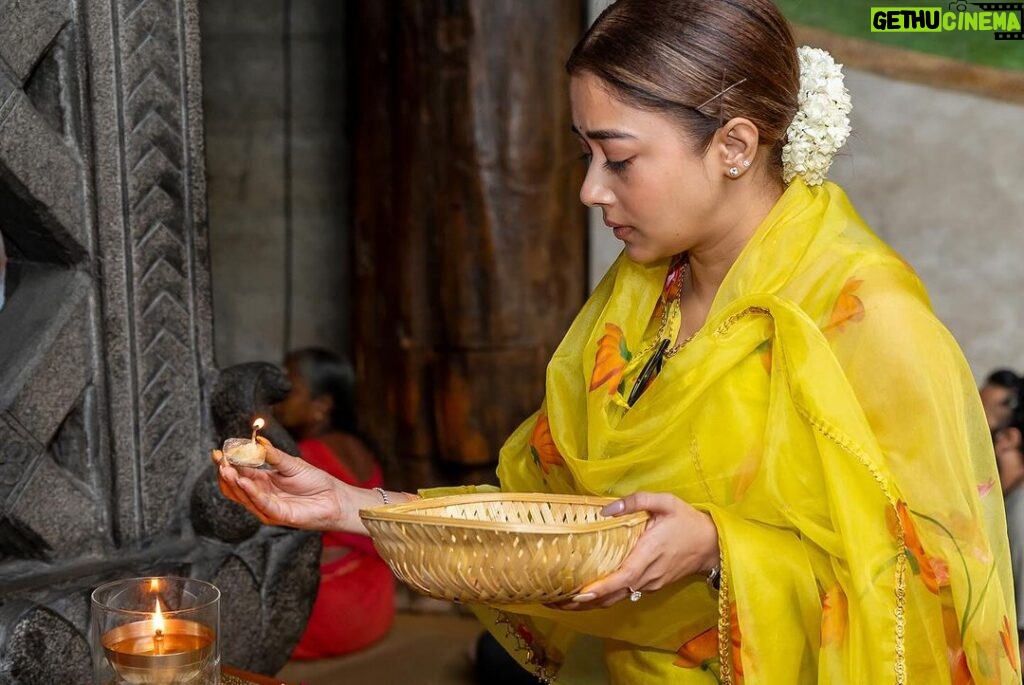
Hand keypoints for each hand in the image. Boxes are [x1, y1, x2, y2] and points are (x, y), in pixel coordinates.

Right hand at [212, 436, 355, 531]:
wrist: (334, 497)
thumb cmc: (314, 481)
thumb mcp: (291, 463)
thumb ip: (273, 455)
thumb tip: (256, 441)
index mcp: (262, 482)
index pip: (238, 473)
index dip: (227, 463)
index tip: (217, 452)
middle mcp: (260, 496)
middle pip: (235, 486)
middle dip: (225, 472)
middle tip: (219, 459)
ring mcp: (267, 507)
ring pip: (243, 496)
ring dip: (233, 482)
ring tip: (226, 468)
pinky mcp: (278, 515)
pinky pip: (261, 503)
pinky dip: (251, 492)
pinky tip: (243, 481)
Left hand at [559, 492, 718, 609]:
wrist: (713, 545)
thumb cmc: (688, 521)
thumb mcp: (666, 502)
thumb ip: (637, 501)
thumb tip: (606, 509)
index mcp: (649, 553)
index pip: (623, 577)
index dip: (601, 587)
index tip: (580, 594)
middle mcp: (648, 574)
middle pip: (614, 594)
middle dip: (586, 601)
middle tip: (557, 601)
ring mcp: (650, 583)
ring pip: (618, 597)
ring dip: (593, 602)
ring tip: (564, 601)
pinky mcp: (652, 585)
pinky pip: (625, 594)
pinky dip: (606, 597)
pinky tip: (589, 594)